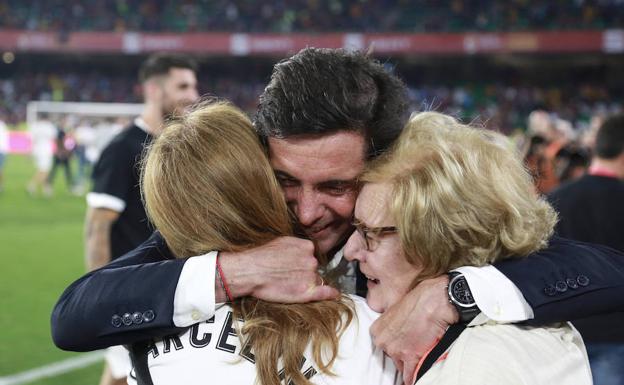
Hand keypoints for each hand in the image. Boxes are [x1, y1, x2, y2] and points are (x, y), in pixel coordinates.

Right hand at [218, 236, 339, 302]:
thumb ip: (296, 246)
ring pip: (315, 280)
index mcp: (306, 247)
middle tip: (289, 276)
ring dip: (307, 283)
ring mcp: (310, 277)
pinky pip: (325, 293)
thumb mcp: (281, 241)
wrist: (250, 271)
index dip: (303, 262)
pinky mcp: (306, 292)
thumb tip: (303, 249)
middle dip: (305, 272)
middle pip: (314, 268)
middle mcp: (311, 260)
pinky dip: (331, 293)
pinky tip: (334, 294)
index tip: (296, 266)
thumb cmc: (260, 256)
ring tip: (289, 285)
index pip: (311, 255)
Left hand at [370, 275, 458, 384]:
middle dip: (403, 355)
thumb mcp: (397, 310)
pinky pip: (410, 376)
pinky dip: (415, 377)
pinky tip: (419, 376)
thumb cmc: (420, 300)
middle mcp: (383, 341)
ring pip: (401, 367)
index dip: (396, 346)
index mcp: (377, 330)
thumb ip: (393, 326)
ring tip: (420, 356)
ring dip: (411, 364)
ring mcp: (395, 350)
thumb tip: (400, 335)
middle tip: (414, 348)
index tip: (402, 347)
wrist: (435, 301)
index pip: (383, 346)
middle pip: (392, 357)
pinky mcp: (410, 357)